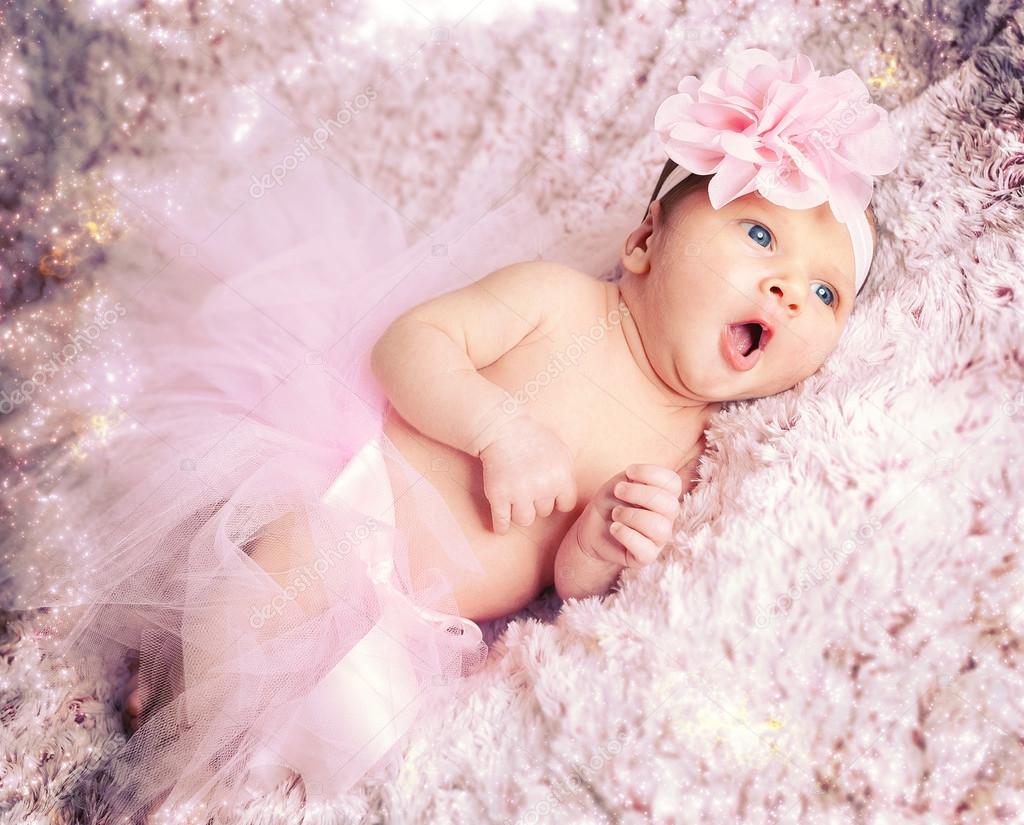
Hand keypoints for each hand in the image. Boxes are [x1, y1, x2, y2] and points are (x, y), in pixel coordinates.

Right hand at [478, 414, 577, 533]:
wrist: (503, 429)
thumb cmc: (534, 438)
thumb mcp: (561, 451)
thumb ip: (568, 475)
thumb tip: (568, 497)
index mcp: (561, 476)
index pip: (565, 505)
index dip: (557, 499)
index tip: (548, 492)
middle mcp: (542, 487)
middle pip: (544, 512)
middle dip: (537, 502)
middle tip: (528, 488)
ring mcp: (519, 492)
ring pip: (525, 520)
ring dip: (521, 513)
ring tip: (516, 503)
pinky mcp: (498, 495)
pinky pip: (502, 521)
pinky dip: (502, 526)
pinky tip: (502, 526)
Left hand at [577, 463, 688, 568]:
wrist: (591, 530)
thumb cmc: (609, 503)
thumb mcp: (618, 484)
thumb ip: (632, 479)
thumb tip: (638, 480)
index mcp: (664, 496)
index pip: (673, 482)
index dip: (652, 473)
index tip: (629, 471)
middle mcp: (666, 518)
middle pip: (670, 505)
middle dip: (640, 494)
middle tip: (618, 491)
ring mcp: (658, 539)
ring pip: (660, 528)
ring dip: (632, 516)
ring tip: (615, 513)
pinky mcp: (646, 557)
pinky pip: (646, 550)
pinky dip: (626, 535)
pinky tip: (614, 528)